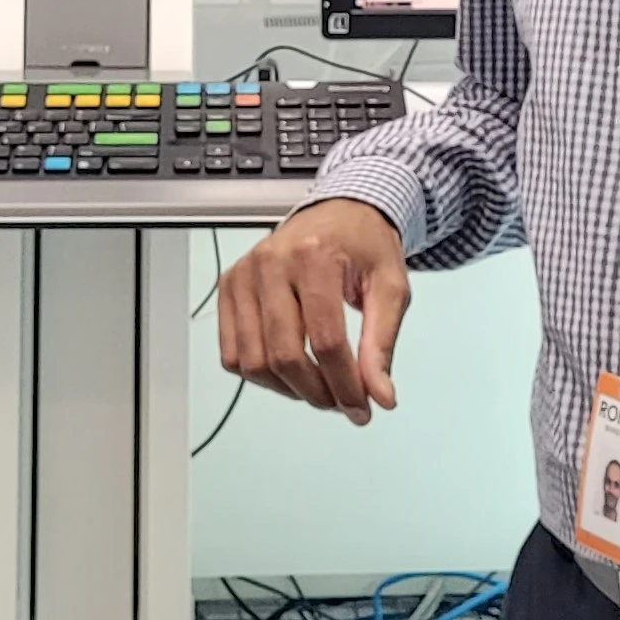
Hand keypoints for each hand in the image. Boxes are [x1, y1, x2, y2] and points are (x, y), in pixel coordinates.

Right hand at [217, 199, 410, 424]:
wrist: (339, 212)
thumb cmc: (364, 245)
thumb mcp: (391, 288)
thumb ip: (382, 343)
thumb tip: (380, 395)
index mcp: (314, 255)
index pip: (325, 341)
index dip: (345, 385)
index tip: (362, 407)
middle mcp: (271, 263)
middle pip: (284, 356)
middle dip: (317, 393)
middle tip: (342, 403)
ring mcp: (244, 275)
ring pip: (254, 362)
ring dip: (288, 390)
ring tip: (319, 389)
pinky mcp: (229, 287)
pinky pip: (232, 353)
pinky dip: (260, 375)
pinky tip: (289, 372)